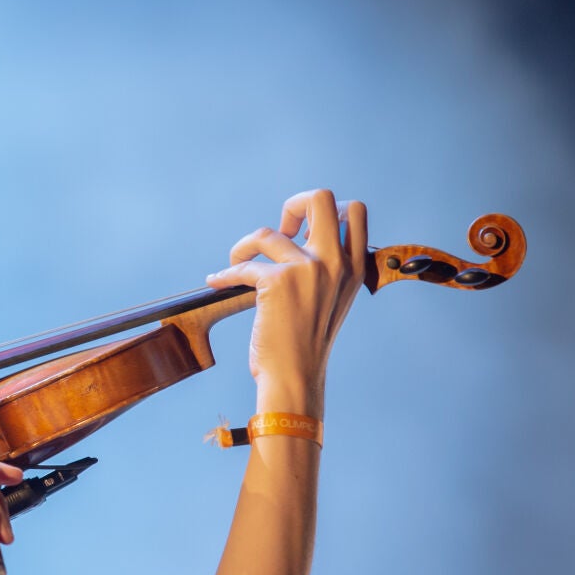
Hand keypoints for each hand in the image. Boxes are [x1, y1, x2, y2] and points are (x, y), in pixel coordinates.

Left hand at [204, 189, 366, 409]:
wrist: (295, 377)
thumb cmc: (307, 343)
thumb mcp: (333, 300)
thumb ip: (329, 268)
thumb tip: (299, 237)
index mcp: (355, 268)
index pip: (356, 211)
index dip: (324, 212)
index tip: (302, 234)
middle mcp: (336, 263)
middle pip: (321, 197)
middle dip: (293, 205)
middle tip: (279, 231)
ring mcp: (309, 268)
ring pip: (267, 231)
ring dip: (244, 245)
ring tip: (238, 262)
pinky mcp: (279, 280)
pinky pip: (243, 263)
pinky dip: (225, 272)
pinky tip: (218, 281)